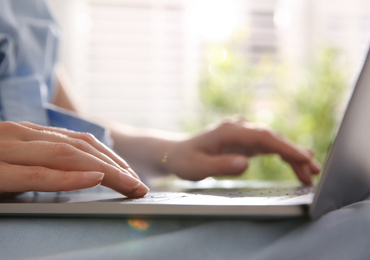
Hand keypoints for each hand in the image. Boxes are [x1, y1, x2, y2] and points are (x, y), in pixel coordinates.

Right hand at [0, 121, 148, 199]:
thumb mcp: (15, 164)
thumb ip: (43, 164)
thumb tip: (82, 174)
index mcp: (27, 132)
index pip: (81, 141)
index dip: (110, 157)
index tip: (131, 174)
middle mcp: (19, 134)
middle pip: (81, 146)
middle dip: (116, 166)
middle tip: (139, 184)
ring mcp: (4, 149)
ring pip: (66, 156)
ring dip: (104, 171)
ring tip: (128, 184)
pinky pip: (38, 172)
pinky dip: (70, 176)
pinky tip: (95, 179)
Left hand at [164, 118, 320, 184]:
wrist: (177, 153)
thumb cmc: (186, 161)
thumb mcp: (198, 168)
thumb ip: (221, 166)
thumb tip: (246, 163)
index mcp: (229, 131)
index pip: (263, 137)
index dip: (285, 146)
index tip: (303, 157)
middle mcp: (239, 127)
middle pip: (273, 138)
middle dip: (295, 153)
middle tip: (314, 170)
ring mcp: (243, 132)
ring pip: (274, 141)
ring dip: (292, 155)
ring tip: (311, 172)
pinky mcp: (244, 140)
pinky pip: (268, 146)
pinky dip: (282, 154)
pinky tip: (295, 163)